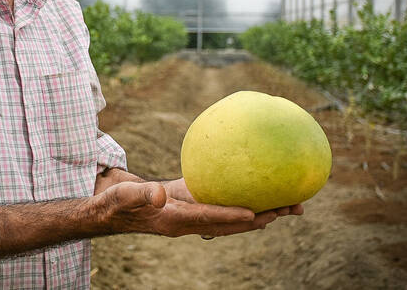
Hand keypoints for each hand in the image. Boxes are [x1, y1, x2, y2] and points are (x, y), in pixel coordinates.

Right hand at [94, 181, 296, 237]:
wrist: (112, 208)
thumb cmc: (114, 202)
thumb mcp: (122, 196)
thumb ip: (141, 194)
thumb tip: (161, 193)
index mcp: (175, 220)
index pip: (209, 219)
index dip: (233, 217)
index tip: (257, 213)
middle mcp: (191, 222)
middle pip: (233, 222)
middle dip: (263, 216)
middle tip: (294, 207)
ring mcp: (195, 214)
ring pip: (234, 214)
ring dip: (262, 209)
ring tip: (292, 201)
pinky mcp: (194, 203)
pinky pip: (223, 201)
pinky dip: (242, 196)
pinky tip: (257, 184)